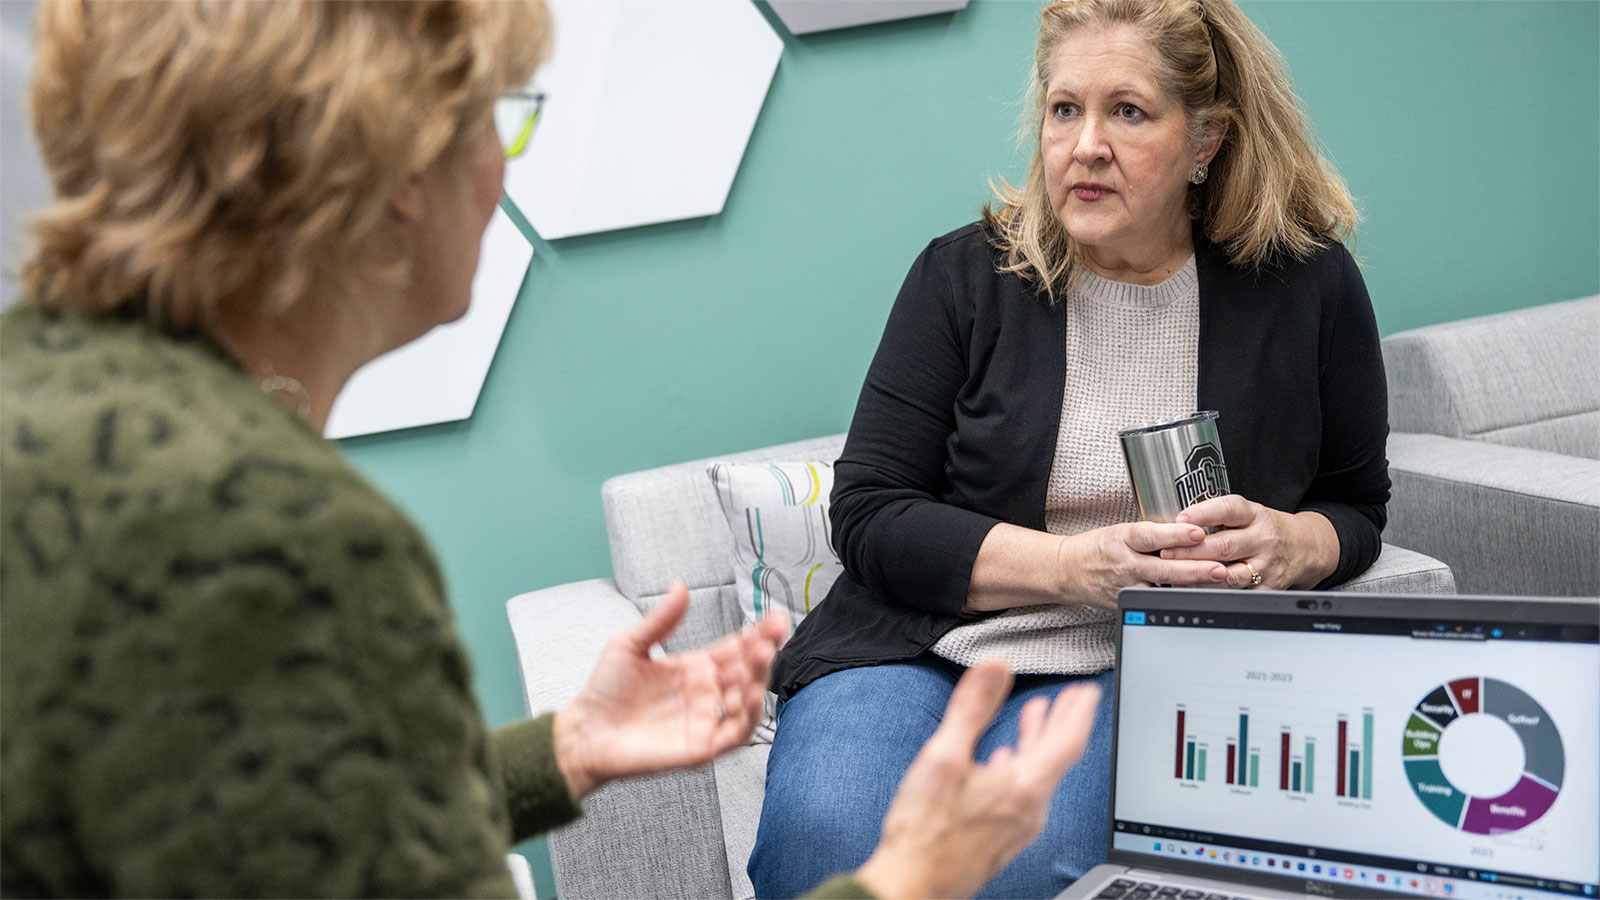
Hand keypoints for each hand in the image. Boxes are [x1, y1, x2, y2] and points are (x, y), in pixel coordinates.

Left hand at [552, 580, 790, 799]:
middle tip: (776, 631)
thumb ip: (661, 620)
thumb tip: (680, 586)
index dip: (755, 634)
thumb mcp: (630, 644)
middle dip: (764, 650)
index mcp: (694, 668)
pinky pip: (735, 733)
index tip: (773, 617)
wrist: (583, 731)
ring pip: (747, 700)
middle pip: (746, 670)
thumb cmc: (604, 692)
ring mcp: (705, 720)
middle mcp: (705, 694)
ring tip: (764, 655)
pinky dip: (749, 717)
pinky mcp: (701, 747)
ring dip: (760, 678)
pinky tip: (753, 695)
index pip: (734, 649)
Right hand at [853, 661, 1100, 899]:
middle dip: (1063, 722)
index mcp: (1024, 787)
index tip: (1086, 692)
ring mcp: (1017, 827)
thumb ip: (972, 710)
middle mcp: (1029, 809)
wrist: (912, 886)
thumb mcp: (945, 757)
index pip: (1068, 741)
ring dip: (1040, 743)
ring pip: (1039, 776)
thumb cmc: (926, 831)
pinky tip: (1003, 764)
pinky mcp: (1000, 838)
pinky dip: (1021, 767)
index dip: (1079, 712)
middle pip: (1057, 758)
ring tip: (1036, 720)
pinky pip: (1024, 795)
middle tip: (1071, 699)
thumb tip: (995, 669)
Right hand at [1056, 521, 1227, 606]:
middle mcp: (1124, 563)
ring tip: (1216, 583)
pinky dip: (1177, 597)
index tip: (1198, 532)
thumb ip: (1152, 533)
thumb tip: (1189, 530)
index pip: (1151, 536)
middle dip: (1194, 568)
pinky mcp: (1127, 602)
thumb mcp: (1121, 530)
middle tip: (1219, 567)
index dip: (1175, 535)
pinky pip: (1156, 601)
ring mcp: (1126, 585)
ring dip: (1191, 586)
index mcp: (1122, 538)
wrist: (1068, 570)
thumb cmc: (1098, 547)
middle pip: (1163, 567)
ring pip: (1163, 588)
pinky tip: (1198, 595)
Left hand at [1159, 495, 1338, 588]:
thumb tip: (1177, 523)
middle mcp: (1263, 539)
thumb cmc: (1266, 528)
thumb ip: (1219, 516)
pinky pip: (1236, 593)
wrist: (1306, 547)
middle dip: (1191, 551)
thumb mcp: (1249, 513)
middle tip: (1166, 552)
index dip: (1204, 514)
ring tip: (1174, 575)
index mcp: (1255, 515)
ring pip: (1228, 575)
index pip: (1229, 509)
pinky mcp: (1267, 588)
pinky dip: (1212, 593)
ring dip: (1198, 576)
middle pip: (1224, 546)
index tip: (1181, 519)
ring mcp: (1266, 565)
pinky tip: (1193, 590)